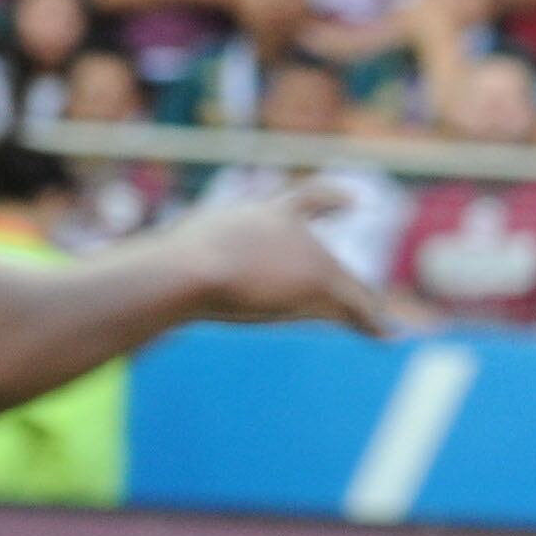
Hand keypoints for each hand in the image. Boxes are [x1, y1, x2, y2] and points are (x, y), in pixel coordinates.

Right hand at [169, 186, 386, 331]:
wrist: (188, 270)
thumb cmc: (167, 268)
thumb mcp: (175, 261)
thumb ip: (177, 267)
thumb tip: (146, 279)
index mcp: (261, 215)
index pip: (307, 199)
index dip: (334, 198)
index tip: (357, 200)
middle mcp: (293, 228)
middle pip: (326, 260)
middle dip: (345, 286)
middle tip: (369, 305)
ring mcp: (309, 251)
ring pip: (346, 287)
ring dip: (361, 312)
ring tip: (382, 330)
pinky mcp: (322, 279)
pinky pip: (357, 306)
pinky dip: (372, 324)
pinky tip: (388, 337)